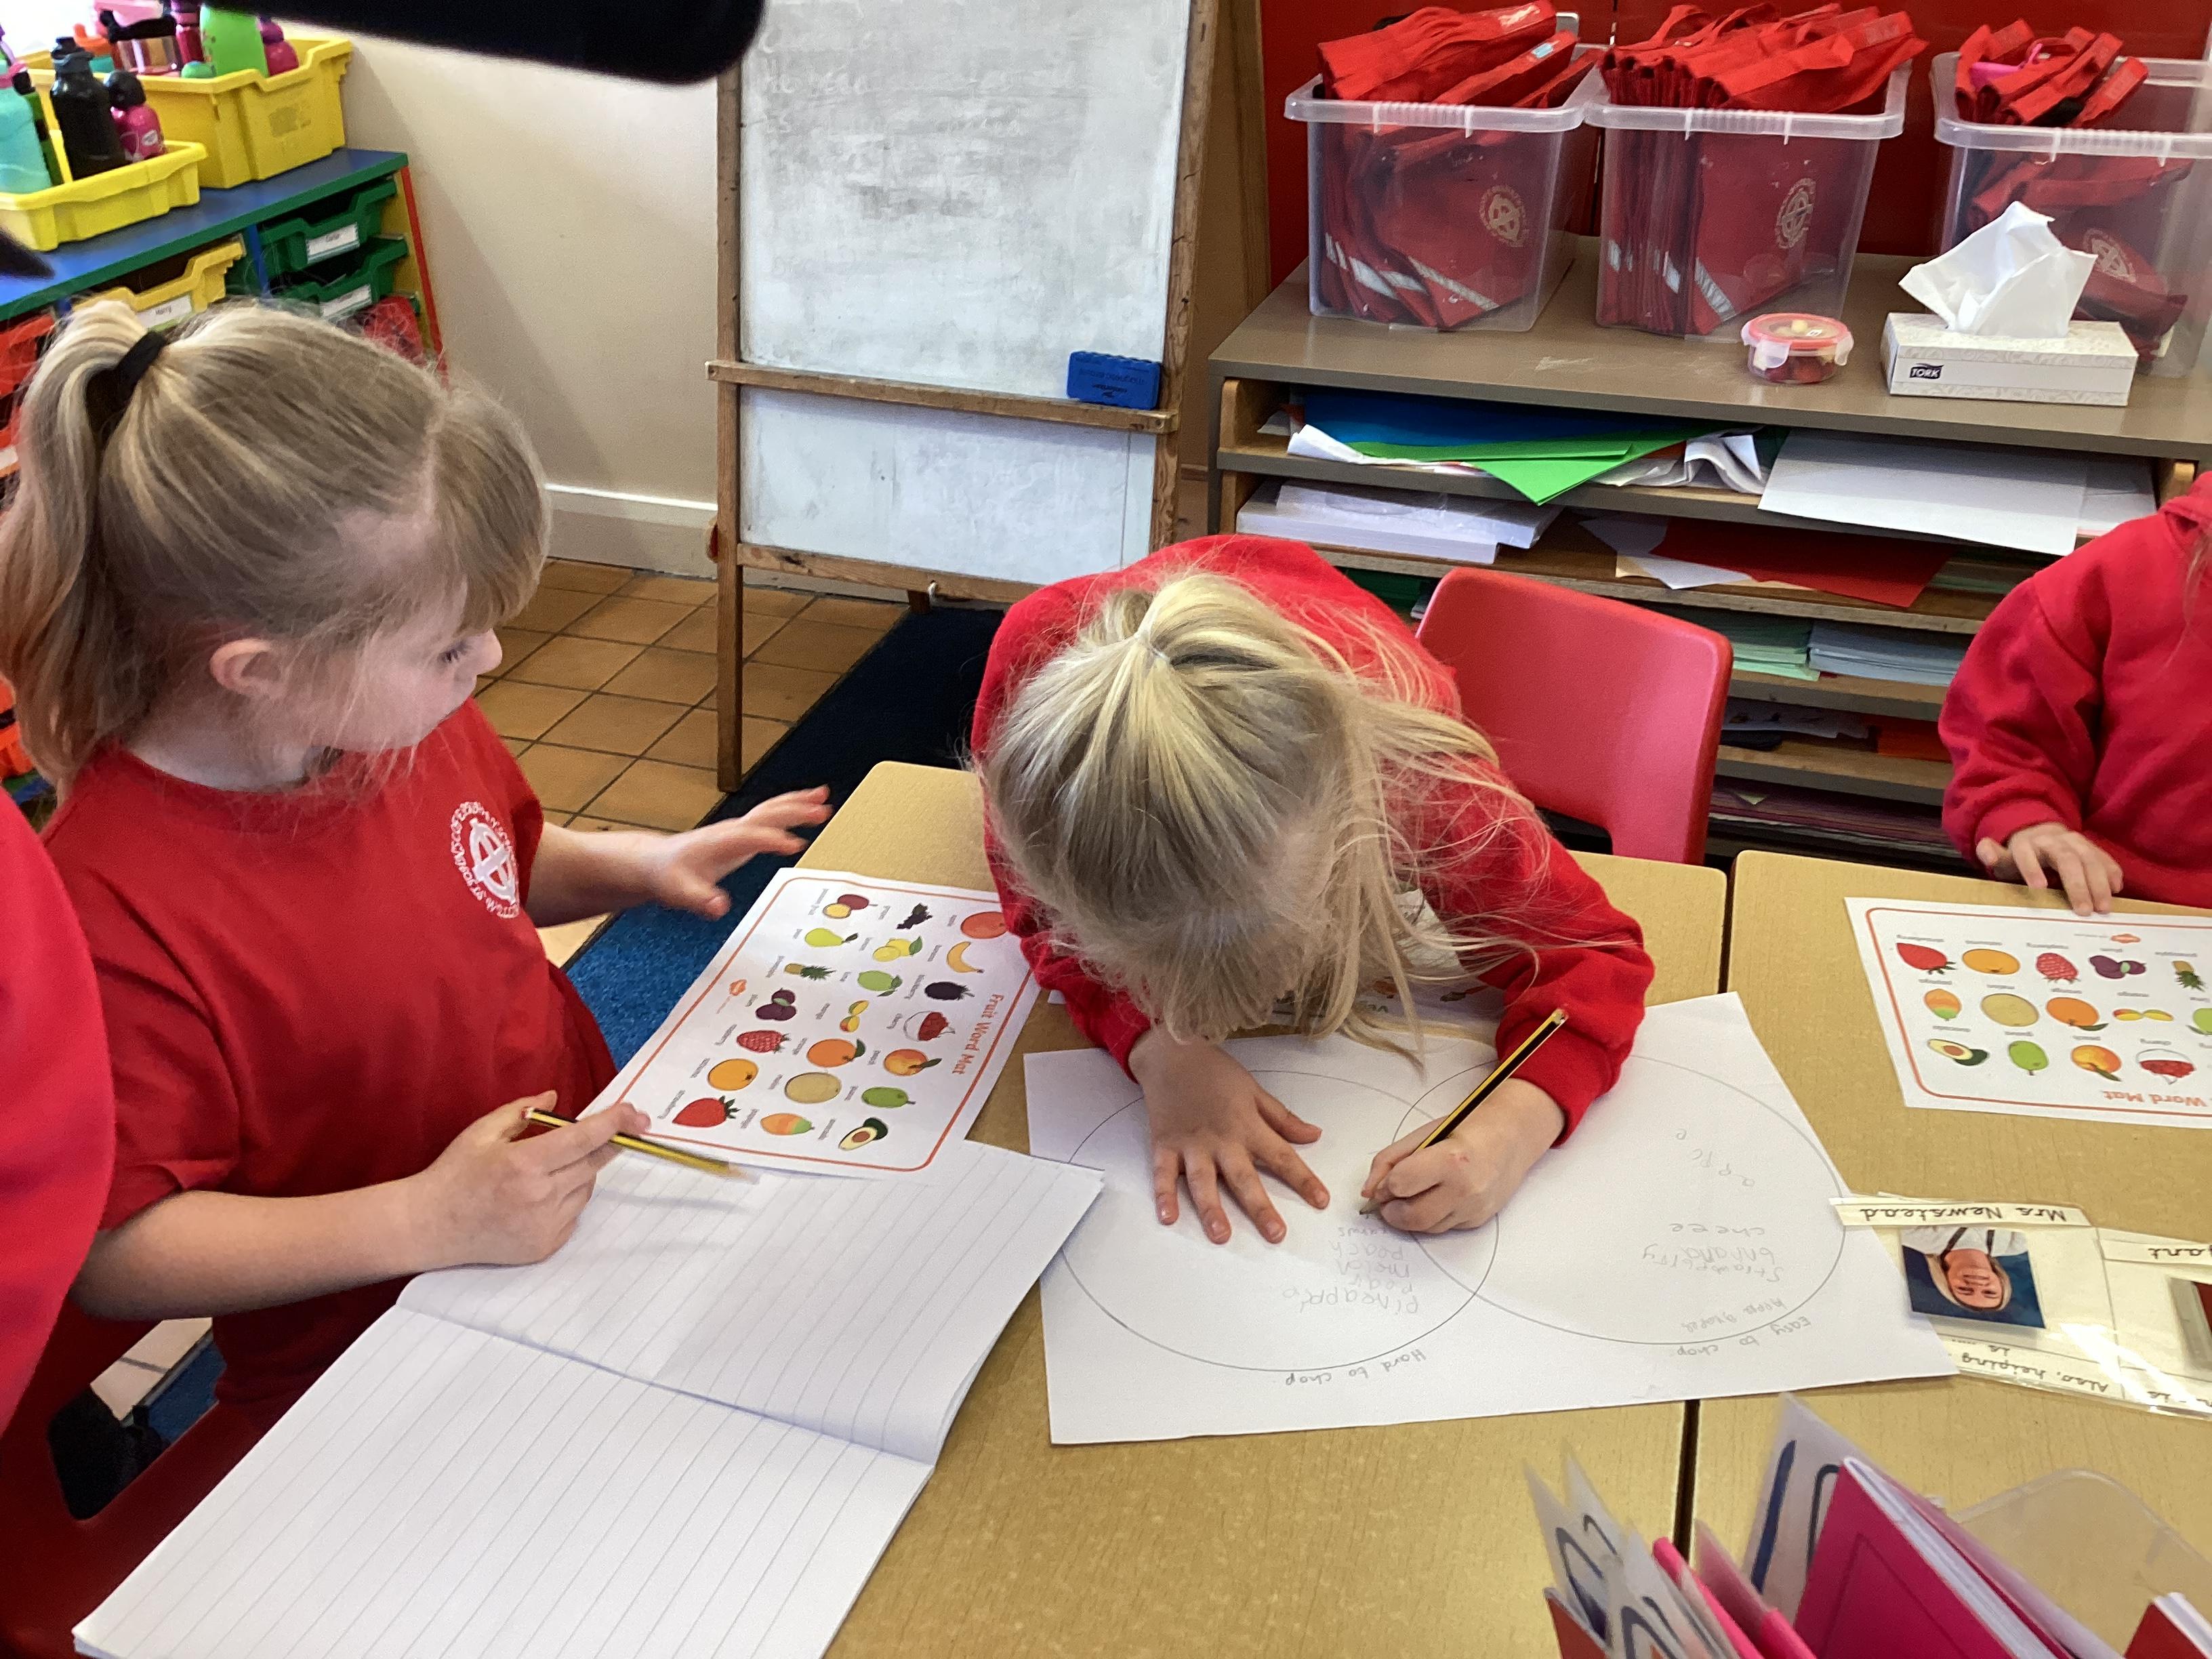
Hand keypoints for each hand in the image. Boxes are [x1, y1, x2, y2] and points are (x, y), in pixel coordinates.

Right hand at [405, 1092, 648, 1269]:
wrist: (429, 1226)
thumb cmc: (453, 1175)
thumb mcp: (482, 1132)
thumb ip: (522, 1111)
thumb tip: (555, 1098)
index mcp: (524, 1164)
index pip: (585, 1139)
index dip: (615, 1123)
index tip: (635, 1114)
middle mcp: (539, 1197)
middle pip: (594, 1163)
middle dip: (608, 1143)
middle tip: (617, 1130)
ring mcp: (543, 1226)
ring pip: (586, 1189)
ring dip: (582, 1172)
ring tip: (550, 1168)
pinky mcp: (544, 1247)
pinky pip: (573, 1215)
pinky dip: (568, 1200)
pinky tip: (539, 1196)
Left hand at [642, 787, 832, 917]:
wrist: (657, 861)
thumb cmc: (669, 876)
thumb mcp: (679, 892)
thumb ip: (699, 899)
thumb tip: (719, 907)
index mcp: (720, 843)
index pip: (750, 837)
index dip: (772, 839)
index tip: (796, 846)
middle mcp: (732, 830)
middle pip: (766, 815)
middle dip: (793, 812)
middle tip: (821, 811)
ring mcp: (739, 828)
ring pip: (771, 809)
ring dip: (797, 803)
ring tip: (824, 797)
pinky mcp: (744, 832)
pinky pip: (771, 815)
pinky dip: (791, 807)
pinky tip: (808, 806)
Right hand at [1130, 1033, 1328, 1244]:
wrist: (1171, 1053)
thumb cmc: (1214, 1071)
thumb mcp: (1254, 1090)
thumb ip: (1282, 1118)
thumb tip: (1314, 1135)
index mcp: (1247, 1126)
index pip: (1282, 1156)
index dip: (1303, 1179)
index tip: (1321, 1201)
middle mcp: (1221, 1139)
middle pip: (1243, 1177)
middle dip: (1260, 1207)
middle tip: (1275, 1234)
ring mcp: (1191, 1144)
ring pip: (1203, 1181)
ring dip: (1211, 1208)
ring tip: (1221, 1235)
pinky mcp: (1164, 1145)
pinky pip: (1163, 1173)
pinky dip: (1163, 1195)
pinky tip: (1168, 1216)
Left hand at [1360, 1078, 1563, 1234]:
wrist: (1510, 1138)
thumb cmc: (1465, 1130)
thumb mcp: (1423, 1134)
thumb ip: (1389, 1160)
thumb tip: (1368, 1191)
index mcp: (1449, 1160)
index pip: (1401, 1184)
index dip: (1384, 1186)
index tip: (1382, 1183)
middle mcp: (1465, 1189)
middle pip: (1412, 1216)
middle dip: (1391, 1211)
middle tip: (1387, 1201)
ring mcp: (1474, 1208)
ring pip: (1426, 1227)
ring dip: (1409, 1217)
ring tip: (1409, 1198)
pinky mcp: (1478, 1220)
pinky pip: (1443, 1228)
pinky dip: (1430, 1218)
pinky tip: (1433, 1199)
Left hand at [1976, 822, 2122, 916]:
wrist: (2040, 833)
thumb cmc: (2020, 855)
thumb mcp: (2003, 857)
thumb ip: (1991, 854)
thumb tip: (1988, 854)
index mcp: (2026, 843)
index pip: (2027, 853)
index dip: (2031, 868)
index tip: (2038, 888)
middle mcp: (2052, 839)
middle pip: (2066, 858)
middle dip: (2077, 885)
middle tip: (2084, 911)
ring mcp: (2074, 841)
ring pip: (2089, 858)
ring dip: (2099, 883)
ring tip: (2103, 907)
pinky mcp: (2091, 846)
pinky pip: (2104, 857)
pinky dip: (2111, 872)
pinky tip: (2116, 889)